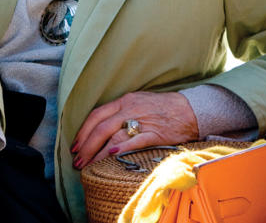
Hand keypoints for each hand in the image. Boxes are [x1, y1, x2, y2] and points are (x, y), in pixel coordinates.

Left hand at [71, 91, 198, 168]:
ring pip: (113, 136)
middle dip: (86, 146)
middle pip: (101, 127)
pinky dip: (121, 148)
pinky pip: (134, 141)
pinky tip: (111, 156)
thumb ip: (122, 111)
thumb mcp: (140, 102)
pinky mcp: (155, 133)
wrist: (190, 109)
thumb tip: (101, 127)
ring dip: (97, 153)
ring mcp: (143, 120)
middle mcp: (131, 108)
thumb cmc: (164, 108)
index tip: (75, 146)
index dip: (83, 132)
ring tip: (89, 166)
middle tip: (78, 161)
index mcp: (126, 100)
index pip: (97, 115)